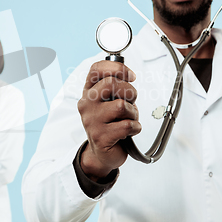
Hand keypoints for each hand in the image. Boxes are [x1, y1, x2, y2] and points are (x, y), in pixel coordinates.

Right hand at [77, 60, 140, 181]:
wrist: (102, 153)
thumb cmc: (111, 123)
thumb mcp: (110, 101)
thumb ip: (115, 86)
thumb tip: (128, 75)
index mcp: (88, 91)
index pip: (96, 69)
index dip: (118, 68)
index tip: (131, 76)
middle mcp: (86, 104)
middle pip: (111, 83)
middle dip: (130, 92)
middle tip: (131, 102)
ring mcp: (91, 120)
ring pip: (121, 105)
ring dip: (133, 112)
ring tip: (129, 118)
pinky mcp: (100, 136)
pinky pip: (127, 125)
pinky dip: (135, 127)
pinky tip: (130, 131)